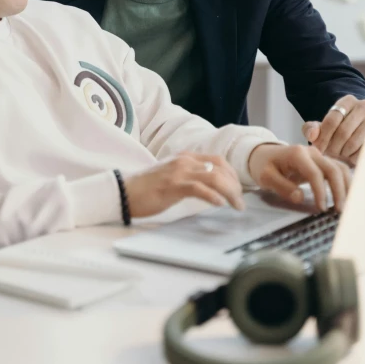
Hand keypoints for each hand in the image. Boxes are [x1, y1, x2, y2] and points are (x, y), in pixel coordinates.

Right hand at [123, 152, 244, 217]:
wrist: (124, 192)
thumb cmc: (147, 189)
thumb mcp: (173, 177)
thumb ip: (190, 176)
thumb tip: (211, 187)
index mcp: (185, 158)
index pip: (218, 160)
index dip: (232, 174)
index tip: (238, 189)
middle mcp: (184, 161)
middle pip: (220, 167)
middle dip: (235, 185)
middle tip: (240, 202)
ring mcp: (178, 172)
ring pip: (214, 177)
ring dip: (230, 192)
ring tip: (236, 205)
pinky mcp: (172, 185)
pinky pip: (199, 188)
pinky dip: (212, 196)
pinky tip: (219, 204)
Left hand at [248, 143, 350, 211]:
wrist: (264, 154)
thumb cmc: (264, 165)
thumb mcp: (265, 177)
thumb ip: (282, 186)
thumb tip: (300, 198)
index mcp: (297, 154)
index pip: (315, 173)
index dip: (321, 192)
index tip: (322, 209)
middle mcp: (311, 152)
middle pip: (333, 169)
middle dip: (339, 191)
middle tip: (339, 211)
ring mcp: (319, 155)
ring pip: (340, 168)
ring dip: (346, 187)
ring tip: (346, 206)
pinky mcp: (322, 162)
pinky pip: (339, 170)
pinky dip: (345, 183)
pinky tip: (346, 197)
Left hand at [302, 95, 364, 165]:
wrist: (355, 132)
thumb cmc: (335, 129)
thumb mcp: (320, 126)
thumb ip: (311, 128)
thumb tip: (312, 135)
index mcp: (347, 101)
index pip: (332, 120)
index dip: (322, 137)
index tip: (317, 148)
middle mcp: (363, 107)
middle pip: (343, 133)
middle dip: (331, 147)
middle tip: (326, 154)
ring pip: (352, 144)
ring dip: (341, 153)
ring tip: (336, 154)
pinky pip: (361, 152)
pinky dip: (351, 157)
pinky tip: (347, 155)